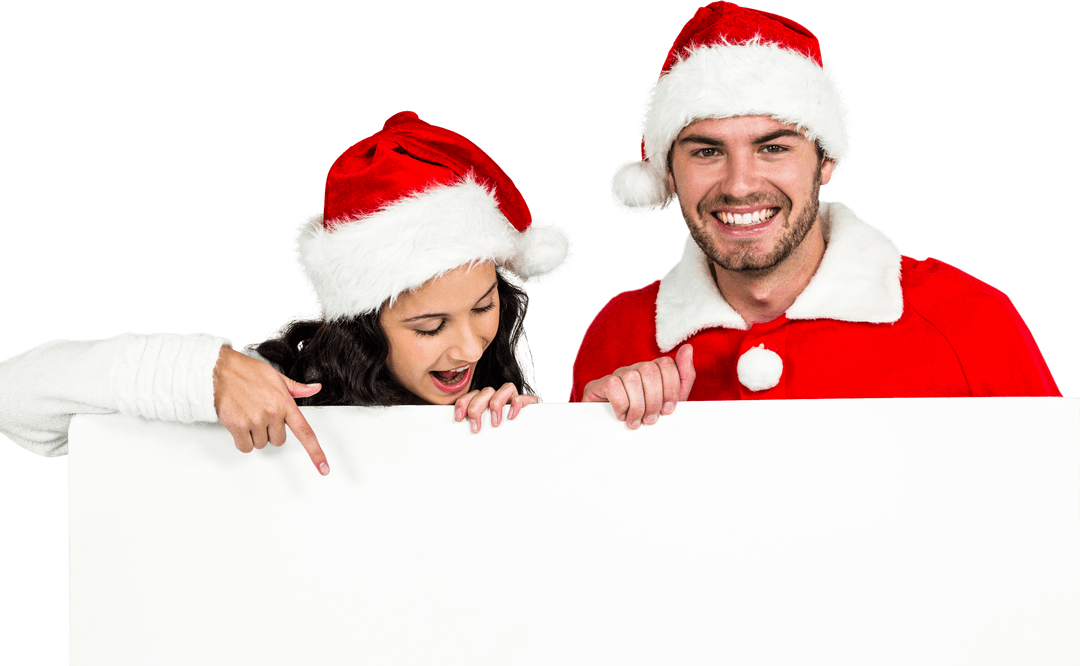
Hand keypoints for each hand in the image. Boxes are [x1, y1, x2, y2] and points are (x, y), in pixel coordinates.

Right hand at [212, 347, 329, 475]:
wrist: (221, 369)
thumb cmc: (248, 372)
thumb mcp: (276, 377)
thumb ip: (296, 388)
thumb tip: (315, 389)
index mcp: (285, 403)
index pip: (305, 431)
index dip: (315, 452)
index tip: (324, 467)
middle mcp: (273, 413)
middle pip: (278, 441)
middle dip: (270, 432)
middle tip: (260, 416)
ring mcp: (256, 420)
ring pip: (260, 444)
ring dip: (254, 435)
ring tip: (247, 415)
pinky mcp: (238, 426)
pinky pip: (245, 447)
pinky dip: (242, 440)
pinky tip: (239, 424)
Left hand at [453, 382, 538, 432]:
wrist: (526, 443)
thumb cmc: (497, 438)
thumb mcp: (482, 433)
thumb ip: (472, 428)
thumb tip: (457, 439)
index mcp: (485, 400)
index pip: (471, 395)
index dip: (462, 404)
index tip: (458, 418)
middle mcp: (499, 397)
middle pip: (486, 392)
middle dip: (477, 408)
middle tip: (475, 428)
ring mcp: (514, 399)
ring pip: (506, 388)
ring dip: (497, 404)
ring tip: (495, 423)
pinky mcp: (528, 404)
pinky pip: (525, 397)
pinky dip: (517, 404)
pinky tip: (510, 416)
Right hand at [581, 344, 694, 428]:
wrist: (613, 433)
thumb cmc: (645, 416)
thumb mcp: (670, 401)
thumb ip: (683, 376)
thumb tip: (688, 348)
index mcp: (653, 370)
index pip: (666, 364)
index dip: (671, 389)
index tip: (668, 410)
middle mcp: (635, 369)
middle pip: (650, 370)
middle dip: (654, 400)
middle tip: (651, 420)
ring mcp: (617, 375)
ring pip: (632, 378)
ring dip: (637, 405)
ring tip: (636, 421)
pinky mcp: (599, 384)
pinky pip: (613, 385)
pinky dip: (621, 404)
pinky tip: (622, 415)